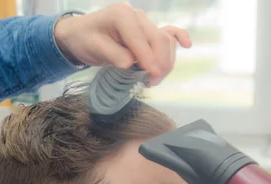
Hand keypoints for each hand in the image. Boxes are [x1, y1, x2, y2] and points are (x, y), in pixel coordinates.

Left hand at [54, 2, 191, 85]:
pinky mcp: (149, 32)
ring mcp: (145, 23)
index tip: (152, 76)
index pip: (140, 38)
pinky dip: (179, 38)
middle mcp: (137, 16)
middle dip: (160, 63)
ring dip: (165, 62)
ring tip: (152, 80)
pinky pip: (169, 32)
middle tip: (152, 82)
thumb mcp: (94, 47)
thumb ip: (113, 55)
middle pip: (159, 39)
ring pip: (166, 41)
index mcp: (122, 15)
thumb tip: (130, 64)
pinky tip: (188, 44)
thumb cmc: (86, 39)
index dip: (148, 58)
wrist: (82, 35)